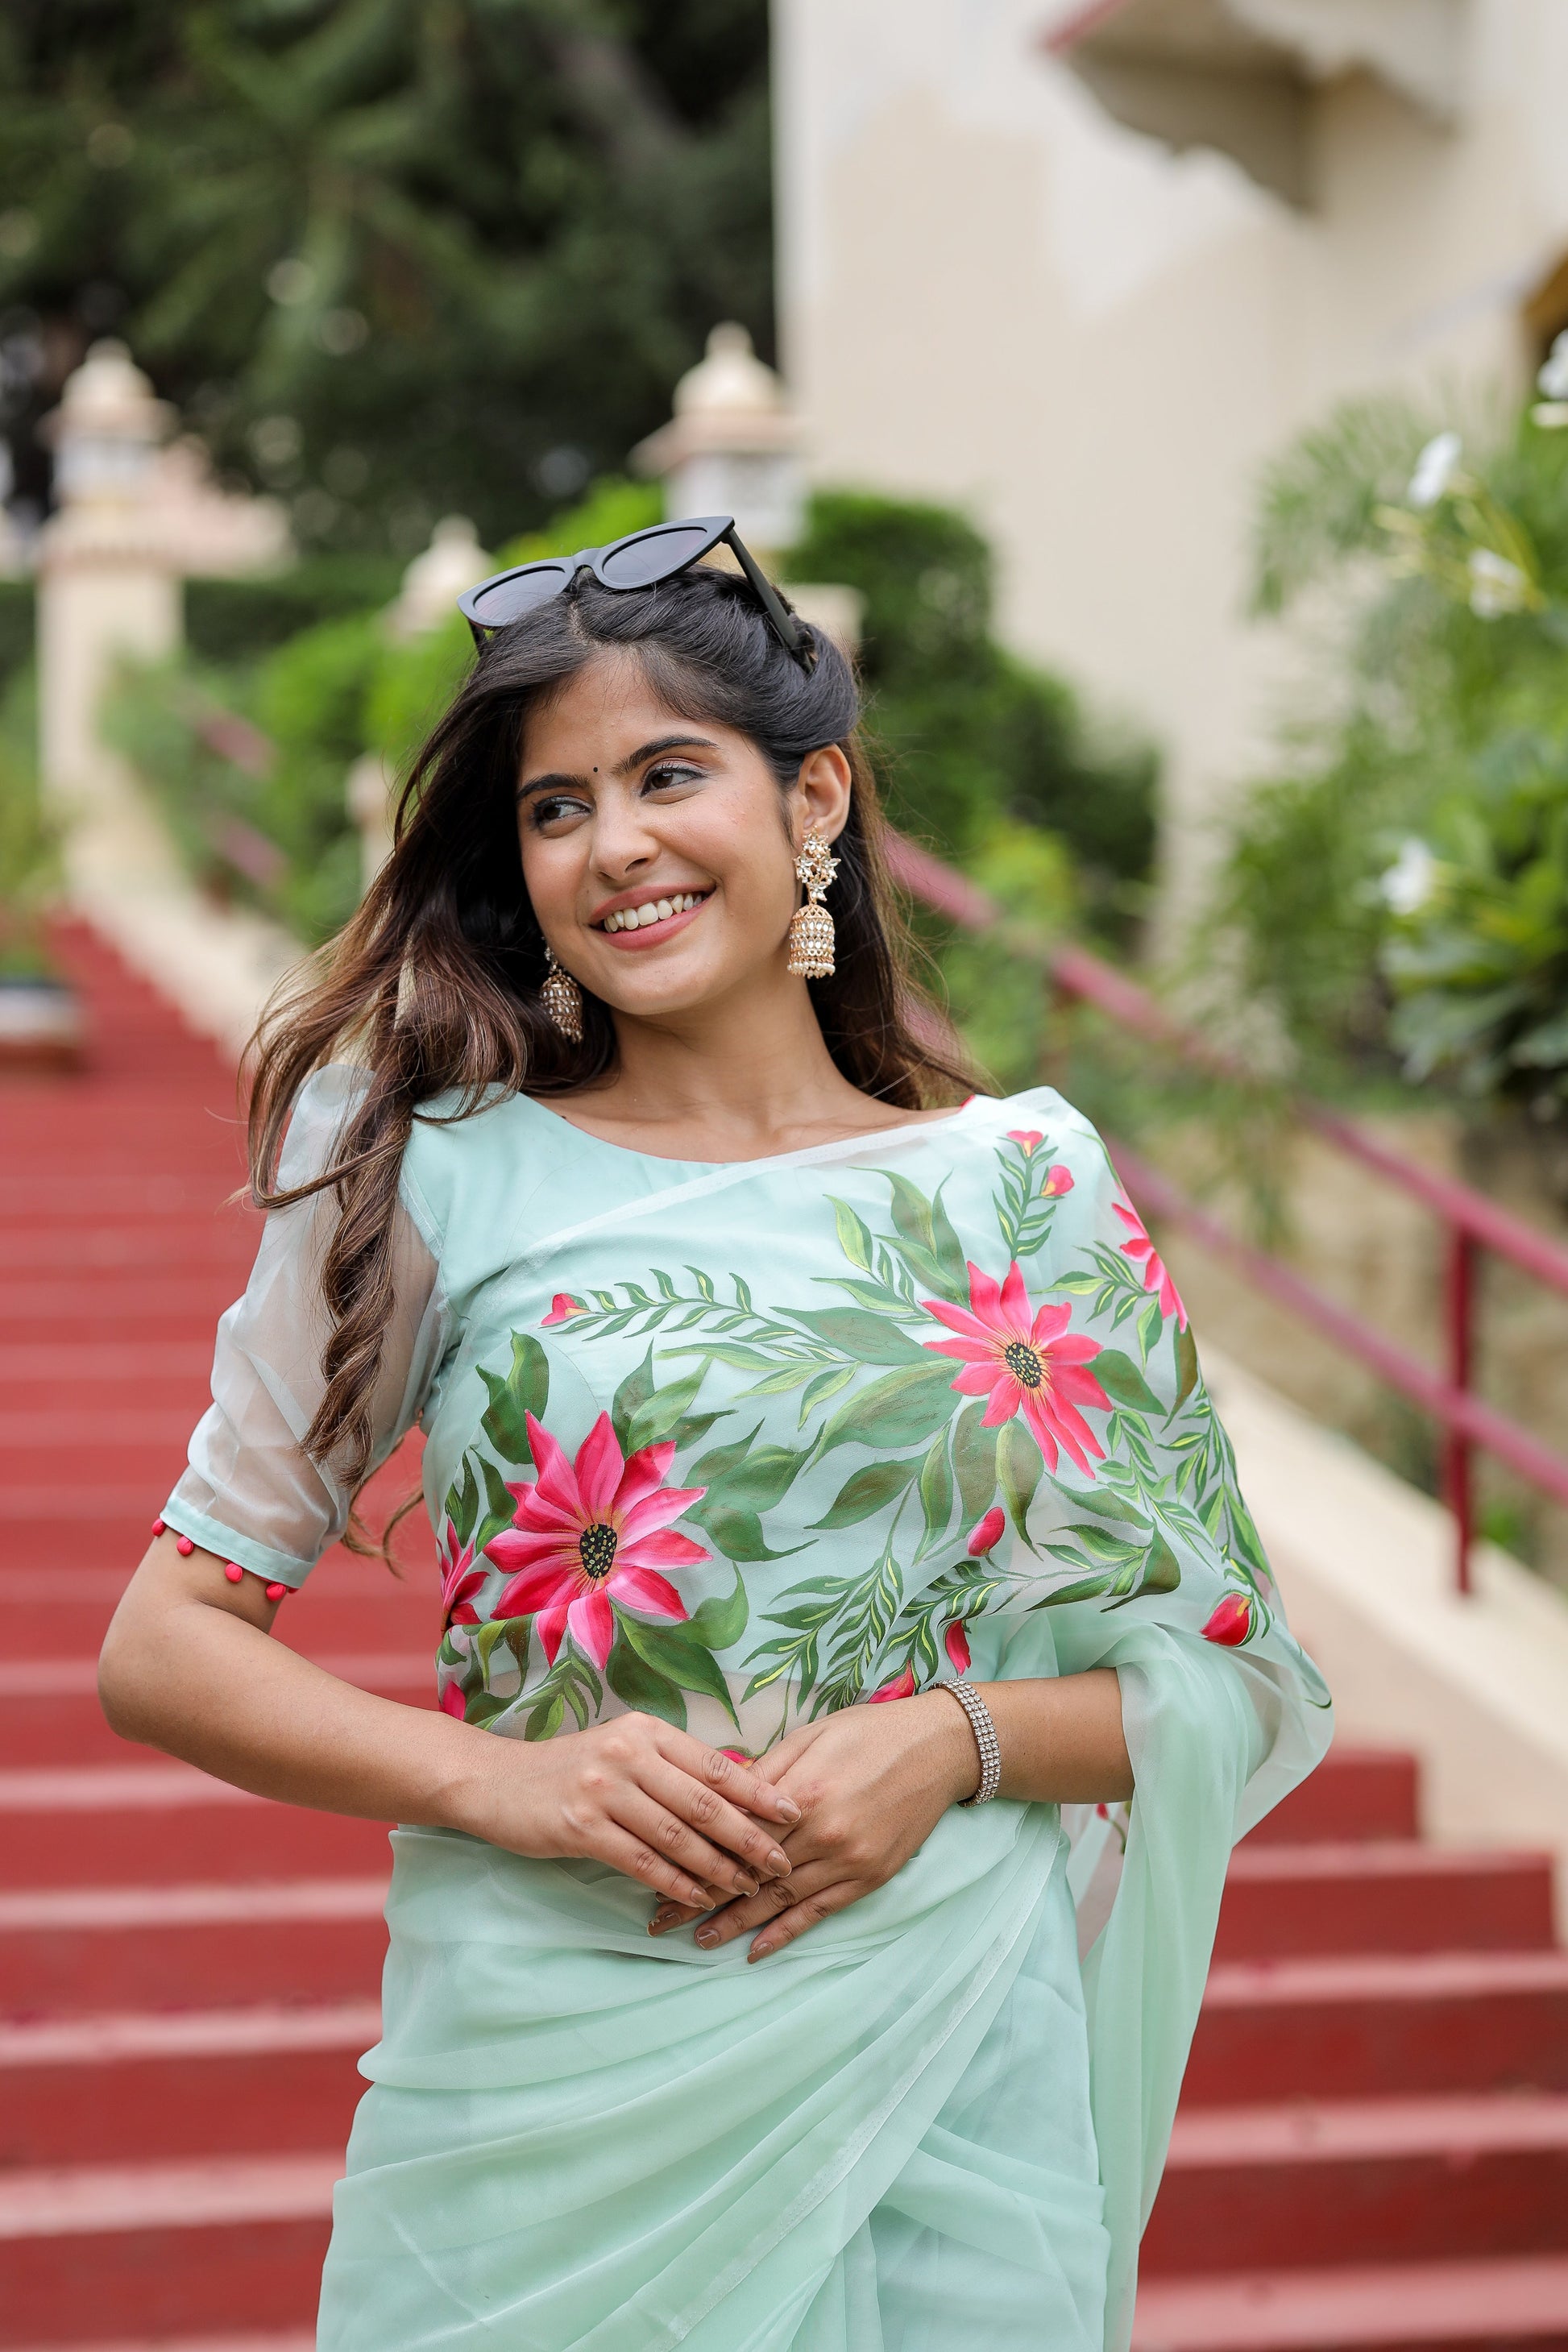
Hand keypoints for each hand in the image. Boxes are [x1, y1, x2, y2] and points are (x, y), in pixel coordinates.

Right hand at [449, 1711, 802, 1910]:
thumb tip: (739, 1784)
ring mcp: (603, 1789)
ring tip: (747, 1887)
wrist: (496, 1782)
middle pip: (704, 1802)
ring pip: (677, 1836)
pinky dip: (675, 1882)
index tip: (794, 1812)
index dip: (758, 1792)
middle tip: (782, 1861)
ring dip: (717, 1867)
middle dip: (749, 1836)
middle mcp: (628, 1753)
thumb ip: (672, 1765)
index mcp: (647, 1730)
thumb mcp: (624, 1749)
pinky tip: (698, 1898)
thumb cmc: (570, 1768)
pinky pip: (641, 1861)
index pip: (715, 1764)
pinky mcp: (581, 1826)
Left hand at [647, 1690, 977, 1960]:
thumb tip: (716, 1797)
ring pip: (780, 1900)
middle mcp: (823, 1834)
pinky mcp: (870, 1877)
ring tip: (699, 1941)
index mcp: (802, 1793)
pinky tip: (756, 1950)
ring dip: (736, 1923)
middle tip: (663, 1922)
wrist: (939, 1748)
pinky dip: (786, 1933)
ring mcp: (848, 1861)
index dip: (696, 1858)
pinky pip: (820, 1912)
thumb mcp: (811, 1737)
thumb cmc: (870, 1731)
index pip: (735, 1836)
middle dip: (703, 1898)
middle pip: (750, 1874)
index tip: (660, 1876)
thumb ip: (765, 1774)